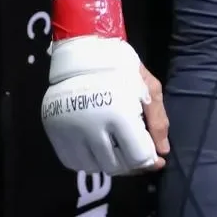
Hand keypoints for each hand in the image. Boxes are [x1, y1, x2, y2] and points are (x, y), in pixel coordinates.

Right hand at [41, 0, 169, 174]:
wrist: (83, 49)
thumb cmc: (121, 67)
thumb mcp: (148, 87)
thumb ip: (158, 121)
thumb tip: (162, 153)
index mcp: (119, 114)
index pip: (137, 156)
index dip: (150, 160)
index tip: (155, 157)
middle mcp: (91, 126)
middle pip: (116, 165)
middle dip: (132, 164)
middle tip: (137, 153)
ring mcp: (69, 130)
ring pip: (94, 167)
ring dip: (110, 164)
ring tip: (118, 149)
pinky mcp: (53, 130)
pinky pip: (71, 161)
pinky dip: (88, 162)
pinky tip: (98, 149)